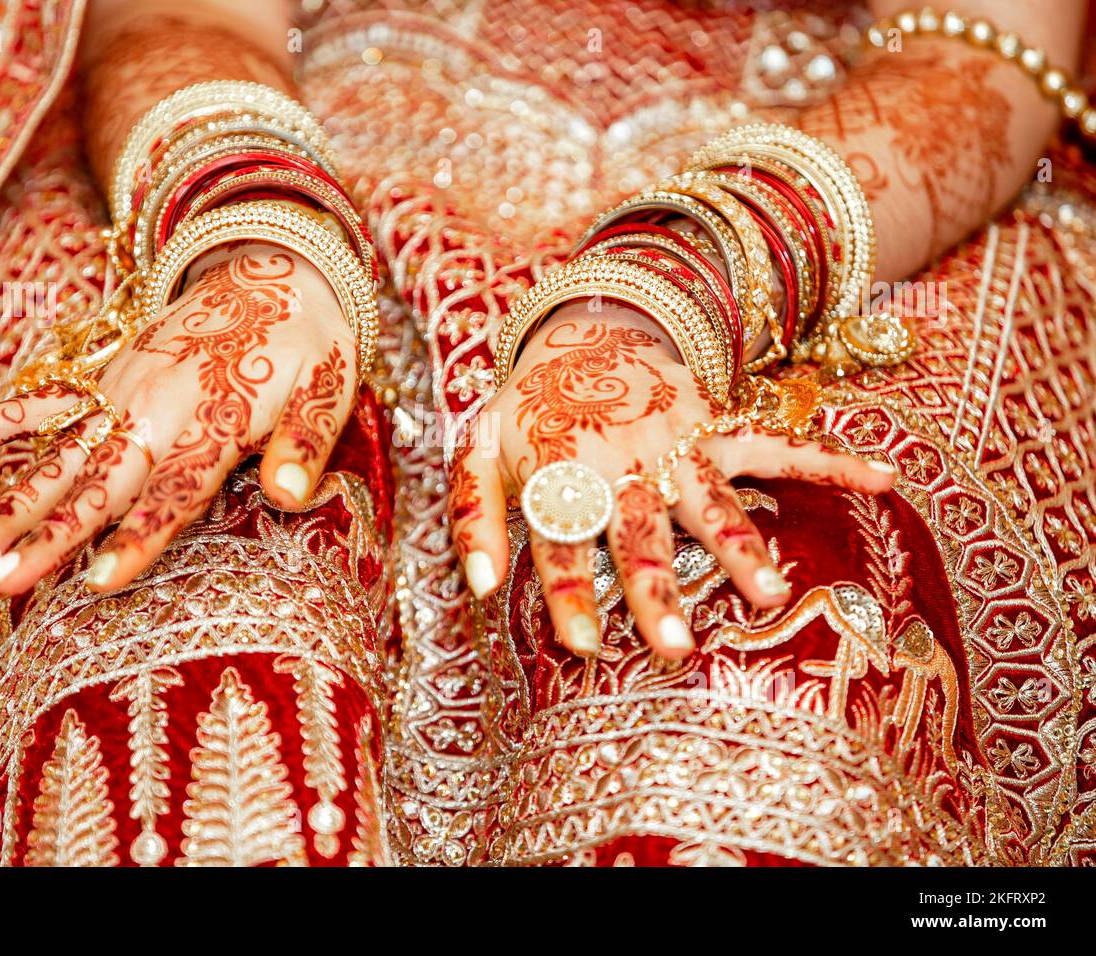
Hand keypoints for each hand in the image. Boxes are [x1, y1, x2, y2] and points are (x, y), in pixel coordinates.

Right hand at [0, 242, 356, 594]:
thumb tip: (293, 497)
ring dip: (9, 503)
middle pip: (97, 485)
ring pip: (55, 458)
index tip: (98, 580)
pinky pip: (35, 403)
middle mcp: (154, 411)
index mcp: (211, 422)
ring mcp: (119, 393)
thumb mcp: (327, 391)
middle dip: (48, 536)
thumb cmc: (306, 343)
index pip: (172, 493)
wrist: (275, 267)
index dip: (137, 538)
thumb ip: (305, 445)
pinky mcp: (101, 378)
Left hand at [449, 300, 896, 659]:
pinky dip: (832, 460)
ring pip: (713, 506)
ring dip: (741, 549)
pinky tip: (884, 479)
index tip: (582, 646)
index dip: (569, 593)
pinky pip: (779, 446)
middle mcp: (625, 468)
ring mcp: (678, 449)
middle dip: (658, 593)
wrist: (583, 333)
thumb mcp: (479, 449)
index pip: (563, 543)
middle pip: (641, 539)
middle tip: (677, 649)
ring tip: (772, 595)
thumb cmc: (529, 410)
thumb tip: (480, 591)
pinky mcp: (717, 430)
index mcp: (564, 474)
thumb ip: (473, 517)